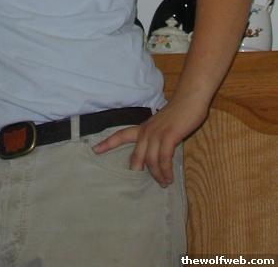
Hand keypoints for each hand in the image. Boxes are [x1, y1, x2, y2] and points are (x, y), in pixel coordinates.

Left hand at [92, 93, 209, 185]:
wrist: (189, 98)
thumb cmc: (178, 112)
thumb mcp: (162, 125)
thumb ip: (156, 136)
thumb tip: (155, 151)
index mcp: (143, 128)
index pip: (121, 135)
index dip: (107, 143)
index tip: (94, 150)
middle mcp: (146, 131)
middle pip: (136, 156)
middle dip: (136, 171)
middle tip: (139, 185)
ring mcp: (157, 134)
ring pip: (150, 161)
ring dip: (157, 175)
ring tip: (163, 183)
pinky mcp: (169, 137)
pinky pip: (163, 159)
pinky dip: (166, 171)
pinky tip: (169, 177)